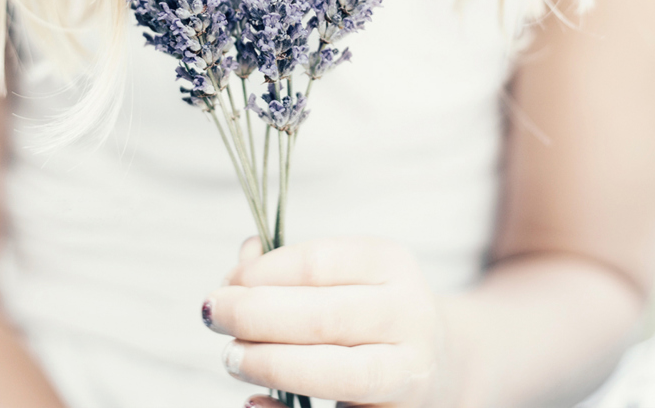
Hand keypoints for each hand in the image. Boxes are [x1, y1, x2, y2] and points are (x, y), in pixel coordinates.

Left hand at [203, 237, 451, 407]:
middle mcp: (408, 314)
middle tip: (212, 315)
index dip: (260, 274)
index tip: (227, 282)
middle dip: (254, 316)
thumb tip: (241, 261)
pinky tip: (252, 399)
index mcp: (391, 264)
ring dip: (268, 364)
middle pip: (321, 316)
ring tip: (230, 356)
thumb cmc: (371, 309)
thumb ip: (291, 267)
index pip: (315, 263)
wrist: (443, 361)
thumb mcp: (344, 273)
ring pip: (334, 373)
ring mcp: (409, 372)